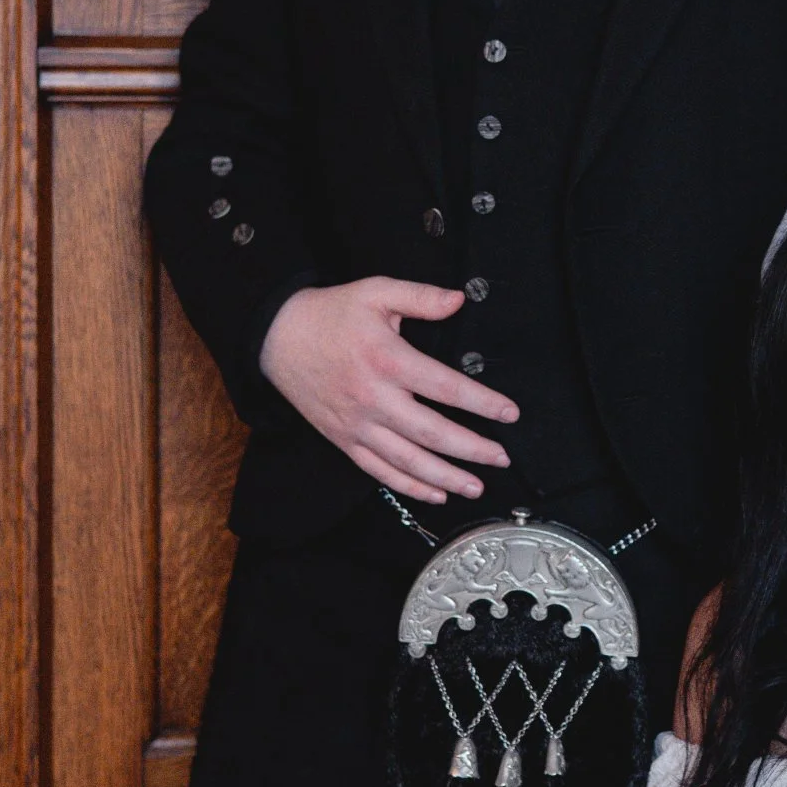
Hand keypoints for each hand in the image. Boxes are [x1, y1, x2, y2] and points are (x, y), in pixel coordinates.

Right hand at [258, 279, 516, 502]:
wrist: (276, 338)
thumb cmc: (331, 313)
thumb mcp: (376, 292)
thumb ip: (420, 297)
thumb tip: (458, 300)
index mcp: (387, 360)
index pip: (445, 387)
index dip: (482, 403)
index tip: (509, 413)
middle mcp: (374, 399)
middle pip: (431, 432)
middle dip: (471, 450)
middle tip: (501, 459)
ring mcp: (357, 425)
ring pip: (408, 460)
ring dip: (445, 477)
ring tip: (476, 486)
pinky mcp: (344, 440)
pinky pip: (380, 471)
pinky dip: (409, 486)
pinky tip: (436, 494)